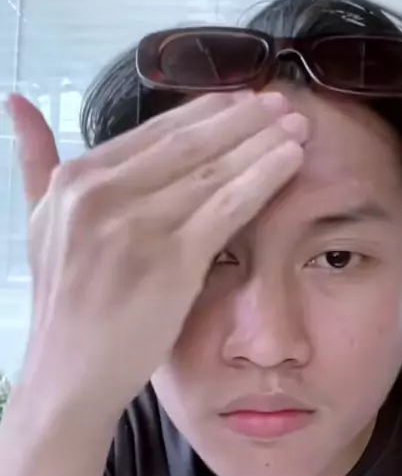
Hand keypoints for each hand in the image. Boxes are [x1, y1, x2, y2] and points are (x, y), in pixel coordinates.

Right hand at [7, 90, 307, 413]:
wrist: (71, 374)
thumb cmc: (65, 304)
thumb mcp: (40, 222)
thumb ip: (36, 162)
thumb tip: (17, 100)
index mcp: (76, 179)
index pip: (155, 131)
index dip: (206, 112)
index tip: (242, 101)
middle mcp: (102, 194)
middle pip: (189, 142)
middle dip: (243, 118)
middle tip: (283, 102)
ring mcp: (137, 226)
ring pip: (214, 170)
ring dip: (262, 141)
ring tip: (299, 125)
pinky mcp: (171, 260)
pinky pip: (227, 206)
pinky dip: (264, 178)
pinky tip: (291, 160)